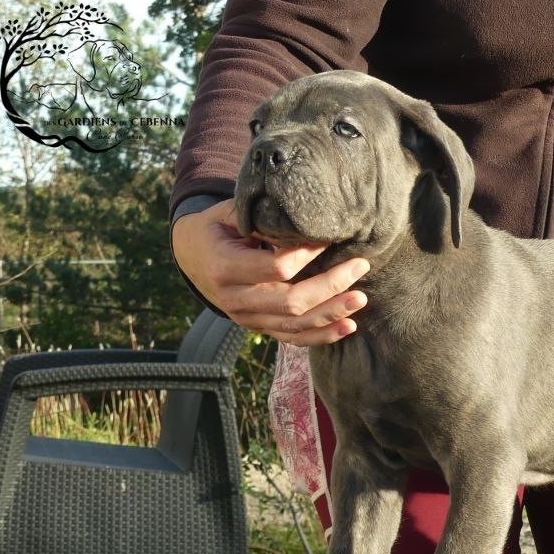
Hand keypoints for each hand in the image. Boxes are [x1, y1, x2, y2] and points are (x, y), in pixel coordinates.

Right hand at [171, 198, 368, 344]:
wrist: (192, 257)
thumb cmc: (217, 227)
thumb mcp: (229, 214)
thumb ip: (261, 217)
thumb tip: (304, 220)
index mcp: (224, 268)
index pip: (276, 268)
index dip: (307, 254)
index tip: (328, 239)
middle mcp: (235, 300)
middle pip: (291, 302)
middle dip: (330, 286)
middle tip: (359, 266)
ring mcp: (247, 319)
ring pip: (295, 326)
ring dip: (332, 314)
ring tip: (360, 298)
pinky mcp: (259, 328)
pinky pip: (293, 339)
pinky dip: (323, 336)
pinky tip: (349, 326)